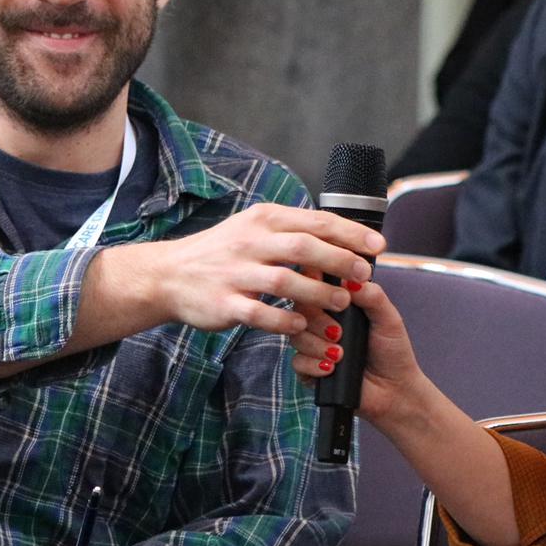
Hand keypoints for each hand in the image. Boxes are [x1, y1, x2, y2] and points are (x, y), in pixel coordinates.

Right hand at [147, 203, 381, 336]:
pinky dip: (287, 320)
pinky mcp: (225, 303)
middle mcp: (249, 242)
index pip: (316, 221)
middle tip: (364, 276)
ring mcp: (235, 273)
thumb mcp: (251, 228)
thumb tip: (337, 234)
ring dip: (320, 294)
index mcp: (262, 220)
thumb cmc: (218, 253)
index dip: (351, 234)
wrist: (167, 275)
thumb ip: (290, 231)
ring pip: (287, 281)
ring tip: (342, 304)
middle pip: (305, 248)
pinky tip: (302, 324)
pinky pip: (262, 314)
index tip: (378, 246)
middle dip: (342, 262)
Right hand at [289, 277, 425, 427]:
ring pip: (296, 335)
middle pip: (299, 309)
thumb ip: (371, 295)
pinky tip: (331, 369)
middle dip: (318, 321)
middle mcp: (322, 322)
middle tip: (339, 333)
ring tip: (340, 355)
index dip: (315, 287)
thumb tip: (350, 276)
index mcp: (338, 304)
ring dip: (317, 346)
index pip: (314, 285)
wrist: (394, 391)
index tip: (330, 298)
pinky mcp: (309, 369)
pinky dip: (314, 365)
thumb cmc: (392, 352)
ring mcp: (313, 345)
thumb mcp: (388, 318)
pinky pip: (297, 362)